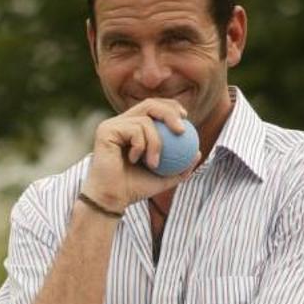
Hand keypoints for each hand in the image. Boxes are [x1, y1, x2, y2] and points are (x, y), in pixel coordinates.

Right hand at [84, 96, 199, 210]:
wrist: (111, 199)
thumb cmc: (134, 190)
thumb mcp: (164, 178)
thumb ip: (180, 166)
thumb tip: (198, 152)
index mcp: (132, 128)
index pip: (154, 108)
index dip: (171, 108)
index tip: (186, 120)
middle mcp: (121, 122)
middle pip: (150, 104)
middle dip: (169, 113)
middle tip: (182, 130)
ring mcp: (111, 125)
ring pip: (145, 120)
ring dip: (156, 142)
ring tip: (155, 163)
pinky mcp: (105, 130)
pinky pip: (135, 129)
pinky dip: (141, 145)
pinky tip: (135, 160)